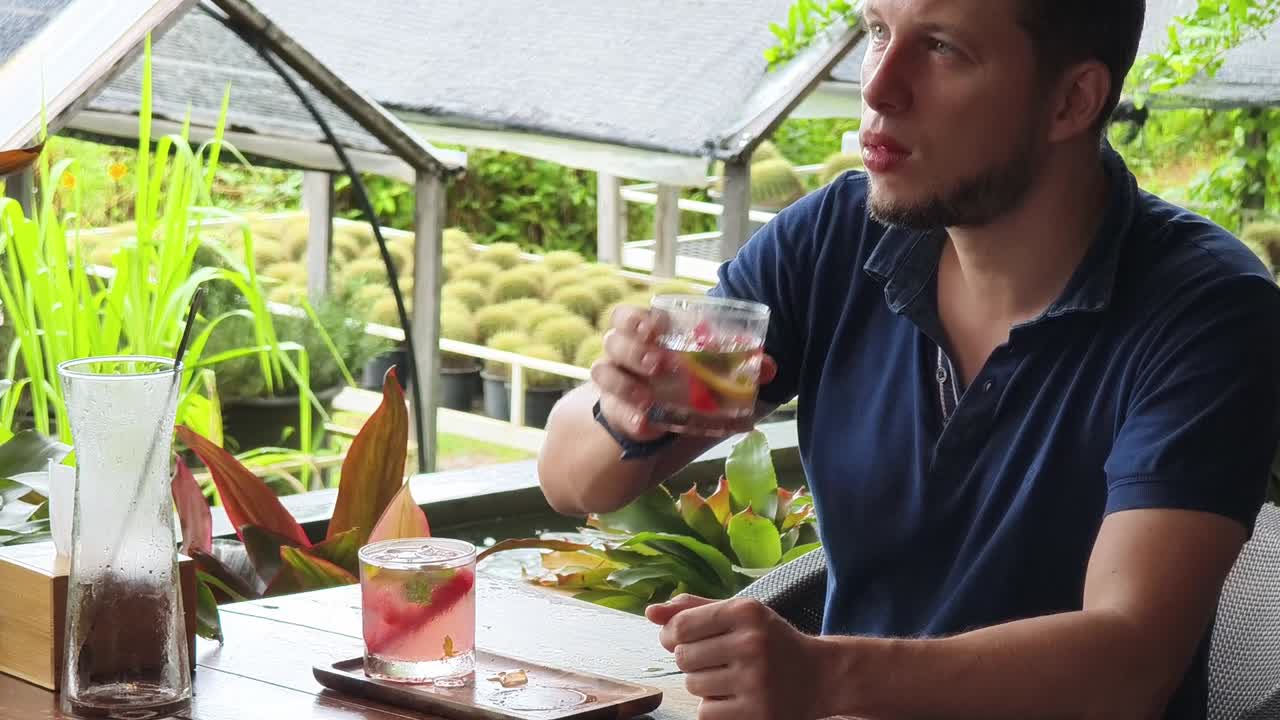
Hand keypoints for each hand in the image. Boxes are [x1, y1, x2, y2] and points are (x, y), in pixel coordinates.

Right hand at [593, 305, 776, 442]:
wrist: (655, 411)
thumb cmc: (682, 377)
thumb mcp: (707, 368)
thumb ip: (737, 364)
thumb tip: (770, 367)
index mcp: (644, 333)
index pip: (628, 316)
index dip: (636, 319)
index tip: (655, 328)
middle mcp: (623, 352)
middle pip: (614, 340)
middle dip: (634, 350)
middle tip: (659, 363)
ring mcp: (615, 379)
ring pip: (604, 371)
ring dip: (626, 384)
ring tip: (647, 399)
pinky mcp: (613, 407)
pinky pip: (612, 408)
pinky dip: (628, 416)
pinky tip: (645, 424)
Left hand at [646, 594, 826, 719]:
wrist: (821, 677)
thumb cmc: (771, 642)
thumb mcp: (740, 615)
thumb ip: (694, 610)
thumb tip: (650, 612)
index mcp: (746, 612)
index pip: (682, 625)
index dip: (670, 635)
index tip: (677, 640)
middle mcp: (752, 644)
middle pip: (683, 657)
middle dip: (690, 660)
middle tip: (715, 660)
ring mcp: (756, 682)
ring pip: (692, 685)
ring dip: (702, 684)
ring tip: (729, 678)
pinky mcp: (757, 714)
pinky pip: (706, 712)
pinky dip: (713, 707)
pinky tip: (735, 697)